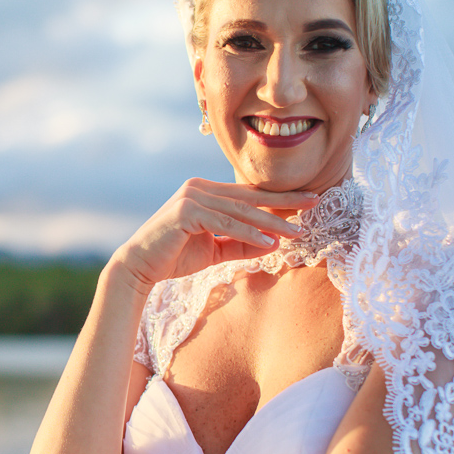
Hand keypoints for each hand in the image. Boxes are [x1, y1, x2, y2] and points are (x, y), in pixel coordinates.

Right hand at [113, 178, 317, 292]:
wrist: (139, 266)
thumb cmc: (175, 257)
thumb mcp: (216, 250)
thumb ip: (242, 244)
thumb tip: (275, 241)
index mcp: (206, 191)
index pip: (249, 194)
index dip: (279, 199)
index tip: (307, 202)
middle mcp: (199, 187)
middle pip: (249, 196)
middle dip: (284, 201)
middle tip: (314, 202)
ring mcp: (191, 196)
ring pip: (240, 211)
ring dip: (271, 222)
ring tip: (296, 232)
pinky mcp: (186, 212)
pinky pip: (224, 223)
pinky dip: (248, 233)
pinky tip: (268, 240)